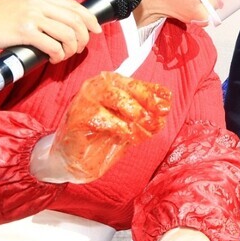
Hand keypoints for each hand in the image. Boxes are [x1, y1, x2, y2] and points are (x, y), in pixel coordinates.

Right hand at [0, 0, 100, 58]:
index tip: (96, 30)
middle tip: (80, 48)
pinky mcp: (24, 31)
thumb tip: (60, 26)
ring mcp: (31, 16)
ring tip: (65, 55)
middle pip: (75, 20)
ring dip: (72, 48)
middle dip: (84, 37)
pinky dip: (59, 54)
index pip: (73, 5)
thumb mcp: (20, 6)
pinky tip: (54, 58)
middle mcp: (37, 2)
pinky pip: (53, 45)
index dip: (89, 18)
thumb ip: (38, 11)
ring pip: (68, 33)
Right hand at [32, 72, 171, 182]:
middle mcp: (97, 86)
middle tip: (158, 119)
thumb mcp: (128, 122)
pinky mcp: (79, 117)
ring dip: (138, 117)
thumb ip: (144, 113)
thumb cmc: (101, 137)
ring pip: (119, 100)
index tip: (167, 105)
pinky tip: (129, 137)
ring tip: (145, 132)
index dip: (154, 93)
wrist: (72, 157)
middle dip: (148, 103)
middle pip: (129, 87)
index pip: (137, 83)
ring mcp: (86, 100)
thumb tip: (165, 107)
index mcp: (111, 84)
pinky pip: (107, 119)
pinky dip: (123, 129)